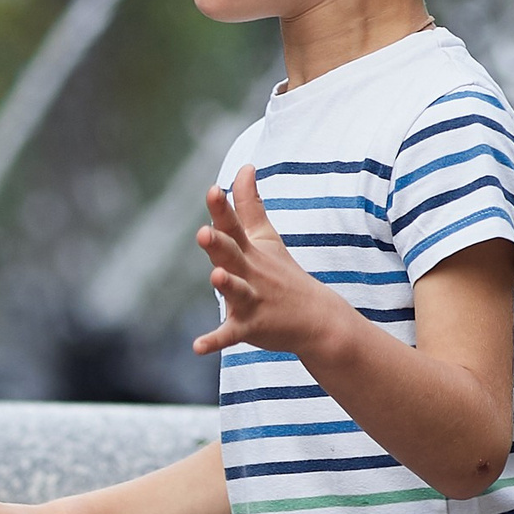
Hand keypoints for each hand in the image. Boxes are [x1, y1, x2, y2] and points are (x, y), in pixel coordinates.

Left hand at [191, 166, 354, 358]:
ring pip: (236, 291)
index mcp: (250, 251)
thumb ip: (249, 204)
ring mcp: (252, 300)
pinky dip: (214, 341)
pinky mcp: (250, 327)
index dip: (222, 209)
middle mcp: (250, 272)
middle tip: (204, 232)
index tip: (212, 190)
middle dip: (218, 244)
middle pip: (231, 255)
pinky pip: (230, 334)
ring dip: (226, 285)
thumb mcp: (265, 237)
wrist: (317, 319)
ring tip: (216, 277)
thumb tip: (245, 167)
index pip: (233, 226)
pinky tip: (197, 347)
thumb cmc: (282, 273)